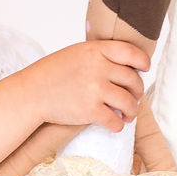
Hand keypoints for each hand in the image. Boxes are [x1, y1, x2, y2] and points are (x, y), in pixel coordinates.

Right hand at [21, 41, 148, 130]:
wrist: (31, 93)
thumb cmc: (52, 73)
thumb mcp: (76, 54)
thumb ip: (99, 55)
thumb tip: (126, 65)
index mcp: (95, 50)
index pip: (130, 52)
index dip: (143, 62)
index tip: (144, 69)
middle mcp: (98, 68)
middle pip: (133, 80)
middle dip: (137, 91)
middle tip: (133, 97)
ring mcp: (95, 89)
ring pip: (129, 102)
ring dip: (131, 111)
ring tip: (127, 114)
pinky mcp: (90, 110)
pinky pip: (115, 120)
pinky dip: (118, 125)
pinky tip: (115, 124)